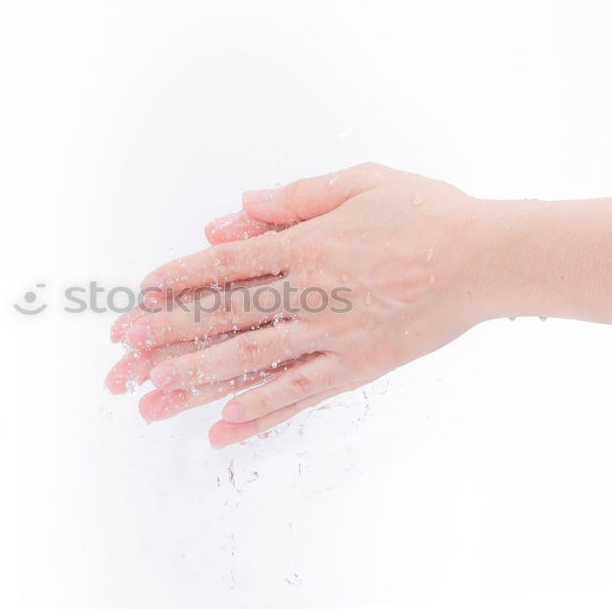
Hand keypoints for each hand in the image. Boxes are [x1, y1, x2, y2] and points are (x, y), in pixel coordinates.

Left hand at [114, 163, 486, 447]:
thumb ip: (294, 199)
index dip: (179, 278)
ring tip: (153, 396)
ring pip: (253, 362)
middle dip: (170, 332)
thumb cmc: (426, 213)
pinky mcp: (356, 368)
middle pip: (227, 317)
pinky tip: (223, 429)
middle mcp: (313, 294)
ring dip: (198, 379)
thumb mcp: (360, 182)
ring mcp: (333, 337)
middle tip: (123, 351)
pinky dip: (261, 413)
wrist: (488, 259)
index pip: (228, 264)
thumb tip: (235, 211)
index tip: (140, 293)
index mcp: (308, 245)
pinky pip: (300, 394)